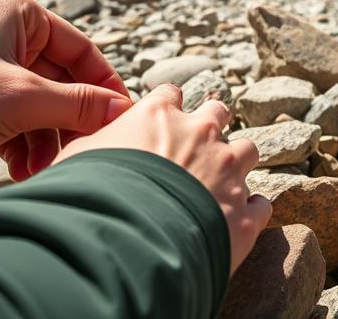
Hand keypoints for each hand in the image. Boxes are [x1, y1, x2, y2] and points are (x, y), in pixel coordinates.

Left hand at [0, 0, 132, 181]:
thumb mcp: (19, 101)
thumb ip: (77, 105)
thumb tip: (122, 110)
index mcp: (12, 9)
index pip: (79, 47)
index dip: (103, 86)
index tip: (119, 120)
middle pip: (52, 75)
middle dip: (64, 121)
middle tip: (75, 155)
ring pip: (25, 96)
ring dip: (38, 135)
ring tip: (38, 170)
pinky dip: (12, 137)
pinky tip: (17, 169)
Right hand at [54, 85, 271, 273]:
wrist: (125, 243)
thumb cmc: (91, 196)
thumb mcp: (77, 158)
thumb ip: (97, 142)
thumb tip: (95, 142)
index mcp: (160, 115)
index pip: (170, 93)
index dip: (167, 105)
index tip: (163, 117)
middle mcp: (201, 135)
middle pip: (218, 112)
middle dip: (211, 125)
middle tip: (197, 146)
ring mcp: (229, 172)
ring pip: (249, 150)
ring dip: (236, 163)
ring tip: (219, 183)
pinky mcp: (244, 214)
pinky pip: (260, 203)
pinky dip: (250, 210)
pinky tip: (235, 221)